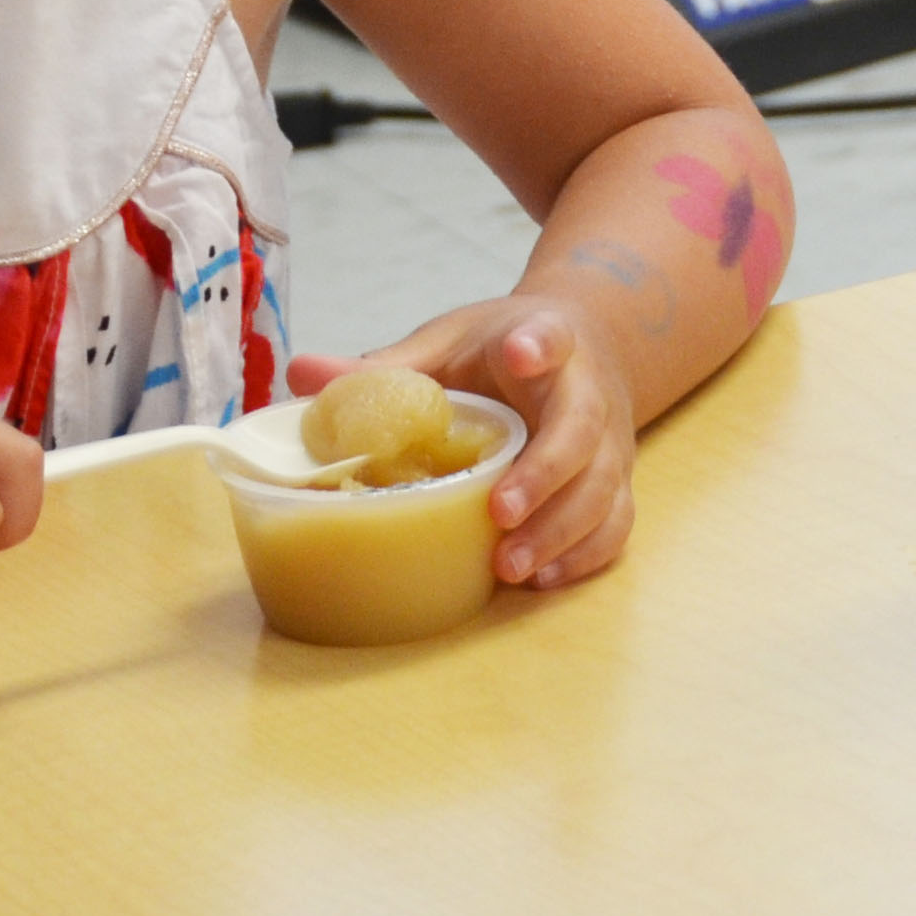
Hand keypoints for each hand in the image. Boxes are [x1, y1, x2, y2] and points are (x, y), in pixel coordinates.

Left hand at [287, 294, 632, 589]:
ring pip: (603, 489)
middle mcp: (588, 391)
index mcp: (546, 340)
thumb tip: (299, 374)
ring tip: (509, 567)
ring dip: (561, 531)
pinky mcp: (616, 484)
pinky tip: (541, 580)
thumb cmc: (503, 351)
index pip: (551, 334)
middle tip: (500, 512)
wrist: (584, 351)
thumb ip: (384, 366)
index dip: (540, 345)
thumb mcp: (448, 343)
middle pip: (583, 431)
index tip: (522, 351)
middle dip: (545, 474)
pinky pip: (615, 524)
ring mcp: (610, 442)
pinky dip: (584, 556)